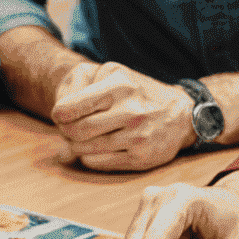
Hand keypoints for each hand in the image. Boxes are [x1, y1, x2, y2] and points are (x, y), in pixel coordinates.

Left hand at [50, 61, 195, 170]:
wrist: (181, 115)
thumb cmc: (137, 93)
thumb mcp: (113, 75)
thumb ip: (80, 91)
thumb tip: (57, 124)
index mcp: (119, 86)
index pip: (69, 108)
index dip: (59, 114)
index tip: (63, 114)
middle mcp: (129, 111)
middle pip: (75, 131)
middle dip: (66, 131)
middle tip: (71, 128)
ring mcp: (136, 137)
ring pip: (84, 150)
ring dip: (77, 145)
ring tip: (86, 136)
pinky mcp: (140, 158)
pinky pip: (98, 163)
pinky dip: (90, 156)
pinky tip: (99, 146)